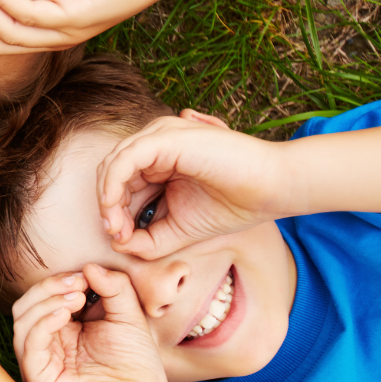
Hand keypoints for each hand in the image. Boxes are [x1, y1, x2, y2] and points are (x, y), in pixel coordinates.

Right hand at [12, 265, 176, 381]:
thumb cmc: (136, 365)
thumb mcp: (127, 315)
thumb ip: (113, 287)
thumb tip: (89, 265)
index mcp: (62, 332)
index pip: (43, 298)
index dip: (58, 281)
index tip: (85, 275)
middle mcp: (46, 346)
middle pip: (26, 305)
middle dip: (48, 287)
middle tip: (78, 283)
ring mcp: (40, 363)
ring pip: (21, 320)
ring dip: (46, 302)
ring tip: (75, 298)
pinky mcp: (39, 379)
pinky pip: (28, 344)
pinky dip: (42, 323)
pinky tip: (65, 314)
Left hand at [97, 110, 290, 257]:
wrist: (273, 189)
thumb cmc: (232, 206)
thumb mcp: (179, 230)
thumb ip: (148, 240)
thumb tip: (117, 244)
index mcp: (158, 162)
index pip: (119, 184)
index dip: (112, 212)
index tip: (120, 240)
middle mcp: (156, 145)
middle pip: (111, 173)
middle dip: (107, 207)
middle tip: (116, 235)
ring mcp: (161, 137)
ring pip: (114, 164)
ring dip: (108, 199)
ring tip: (117, 227)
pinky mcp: (167, 137)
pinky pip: (126, 157)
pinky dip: (114, 183)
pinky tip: (114, 206)